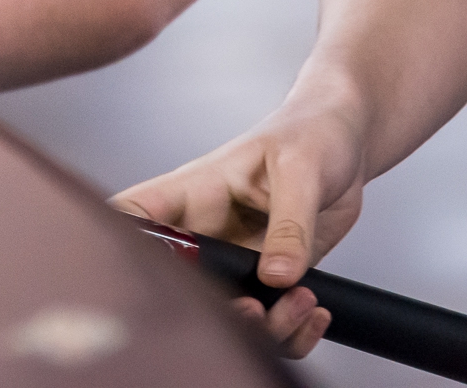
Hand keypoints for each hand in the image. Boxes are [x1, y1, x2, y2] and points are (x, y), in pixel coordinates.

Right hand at [112, 102, 370, 359]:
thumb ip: (289, 224)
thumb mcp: (300, 170)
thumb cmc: (309, 134)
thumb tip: (277, 276)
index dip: (121, 247)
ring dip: (265, 328)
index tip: (147, 276)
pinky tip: (315, 312)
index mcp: (193, 193)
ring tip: (299, 303)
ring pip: (229, 314)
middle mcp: (207, 232)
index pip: (134, 217)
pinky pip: (272, 323)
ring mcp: (238, 260)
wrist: (345, 145)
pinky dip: (293, 333)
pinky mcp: (273, 280)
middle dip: (213, 311)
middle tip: (255, 308)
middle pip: (179, 285)